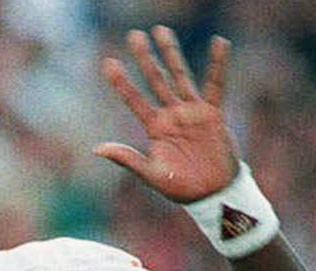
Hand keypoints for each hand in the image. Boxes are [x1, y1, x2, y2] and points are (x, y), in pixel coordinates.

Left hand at [95, 26, 239, 202]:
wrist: (212, 195)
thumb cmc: (181, 187)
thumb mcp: (151, 174)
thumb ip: (127, 159)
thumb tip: (97, 149)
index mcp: (154, 127)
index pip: (134, 99)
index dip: (122, 82)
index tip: (108, 62)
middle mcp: (171, 114)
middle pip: (155, 80)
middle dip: (144, 58)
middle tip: (134, 36)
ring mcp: (191, 111)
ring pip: (179, 76)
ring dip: (171, 53)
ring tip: (160, 31)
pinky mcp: (212, 113)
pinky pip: (216, 85)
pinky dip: (218, 65)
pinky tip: (219, 43)